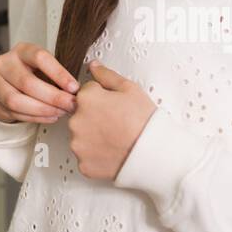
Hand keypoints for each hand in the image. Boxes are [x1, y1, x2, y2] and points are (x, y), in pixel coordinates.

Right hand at [0, 41, 79, 123]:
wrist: (7, 83)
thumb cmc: (30, 73)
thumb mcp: (43, 66)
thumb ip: (57, 74)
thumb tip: (77, 89)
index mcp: (21, 51)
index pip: (39, 58)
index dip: (58, 73)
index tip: (74, 87)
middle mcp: (4, 64)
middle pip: (27, 82)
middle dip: (53, 97)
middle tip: (70, 105)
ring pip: (17, 101)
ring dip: (42, 110)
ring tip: (59, 112)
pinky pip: (14, 113)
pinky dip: (35, 118)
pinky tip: (49, 117)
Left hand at [68, 62, 156, 181]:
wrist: (156, 154)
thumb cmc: (144, 121)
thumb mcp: (130, 88)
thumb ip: (106, 75)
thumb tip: (93, 66)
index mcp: (85, 99)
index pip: (87, 92)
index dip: (103, 98)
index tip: (115, 107)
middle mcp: (76, 121)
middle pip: (81, 114)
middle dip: (95, 116)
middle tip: (116, 123)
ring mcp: (78, 145)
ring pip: (82, 136)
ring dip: (93, 136)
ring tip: (115, 138)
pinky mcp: (83, 164)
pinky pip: (86, 156)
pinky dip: (96, 155)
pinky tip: (112, 152)